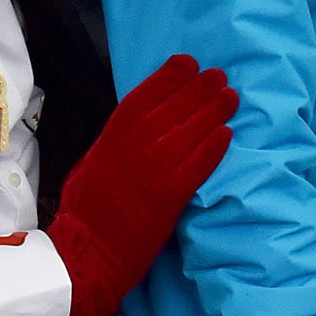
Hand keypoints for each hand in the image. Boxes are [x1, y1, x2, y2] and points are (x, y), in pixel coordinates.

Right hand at [47, 55, 236, 315]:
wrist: (87, 253)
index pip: (145, 96)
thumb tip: (141, 123)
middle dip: (198, 89)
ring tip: (230, 98)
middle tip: (219, 76)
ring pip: (190, 133)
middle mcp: (134, 148)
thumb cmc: (85, 209)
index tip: (188, 62)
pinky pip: (198, 166)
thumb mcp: (92, 162)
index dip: (168, 77)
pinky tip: (227, 134)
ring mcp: (153, 172)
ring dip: (213, 112)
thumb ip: (116, 141)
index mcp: (111, 137)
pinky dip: (213, 148)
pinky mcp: (170, 198)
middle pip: (173, 109)